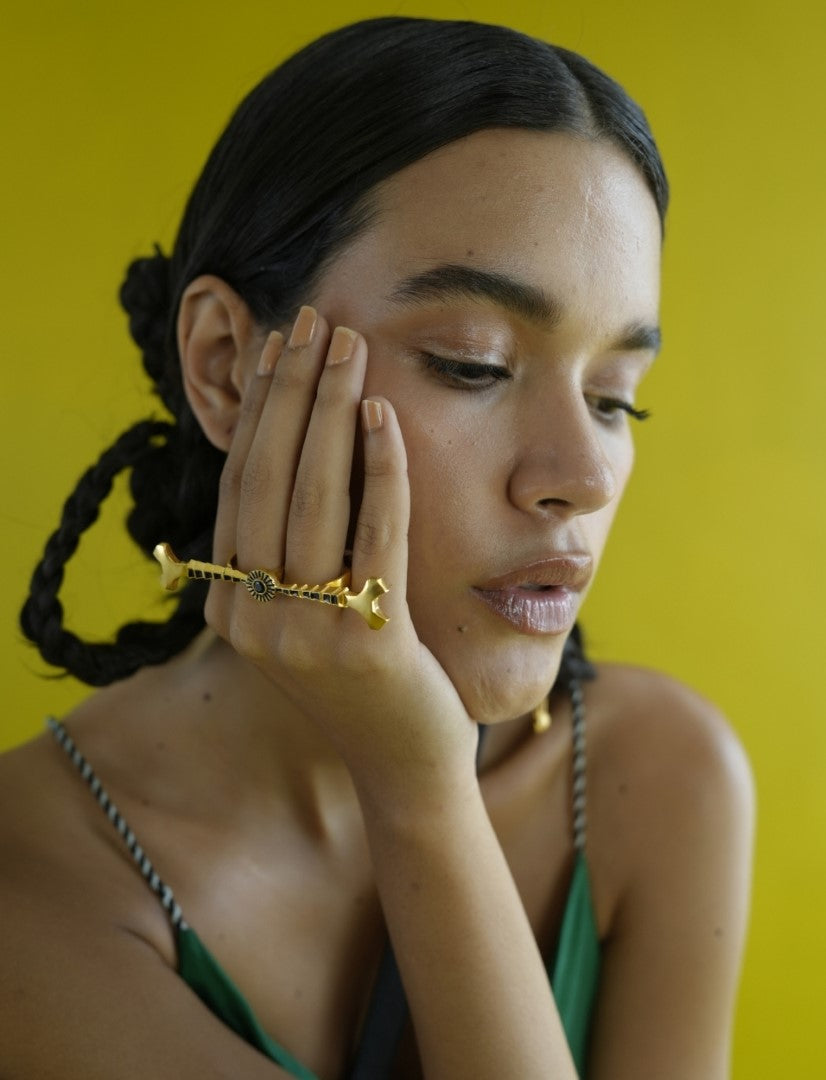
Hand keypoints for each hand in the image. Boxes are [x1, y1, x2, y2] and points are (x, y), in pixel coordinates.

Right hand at [205, 306, 477, 804]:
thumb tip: (290, 454)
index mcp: (229, 607)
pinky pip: (373, 535)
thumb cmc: (365, 680)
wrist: (406, 766)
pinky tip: (387, 414)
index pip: (239, 487)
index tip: (277, 349)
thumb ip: (285, 554)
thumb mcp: (304, 615)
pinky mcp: (365, 642)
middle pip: (268, 480)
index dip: (257, 411)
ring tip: (349, 345)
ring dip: (331, 409)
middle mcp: (252, 619)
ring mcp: (304, 634)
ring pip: (312, 498)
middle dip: (291, 390)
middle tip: (314, 322)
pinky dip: (380, 468)